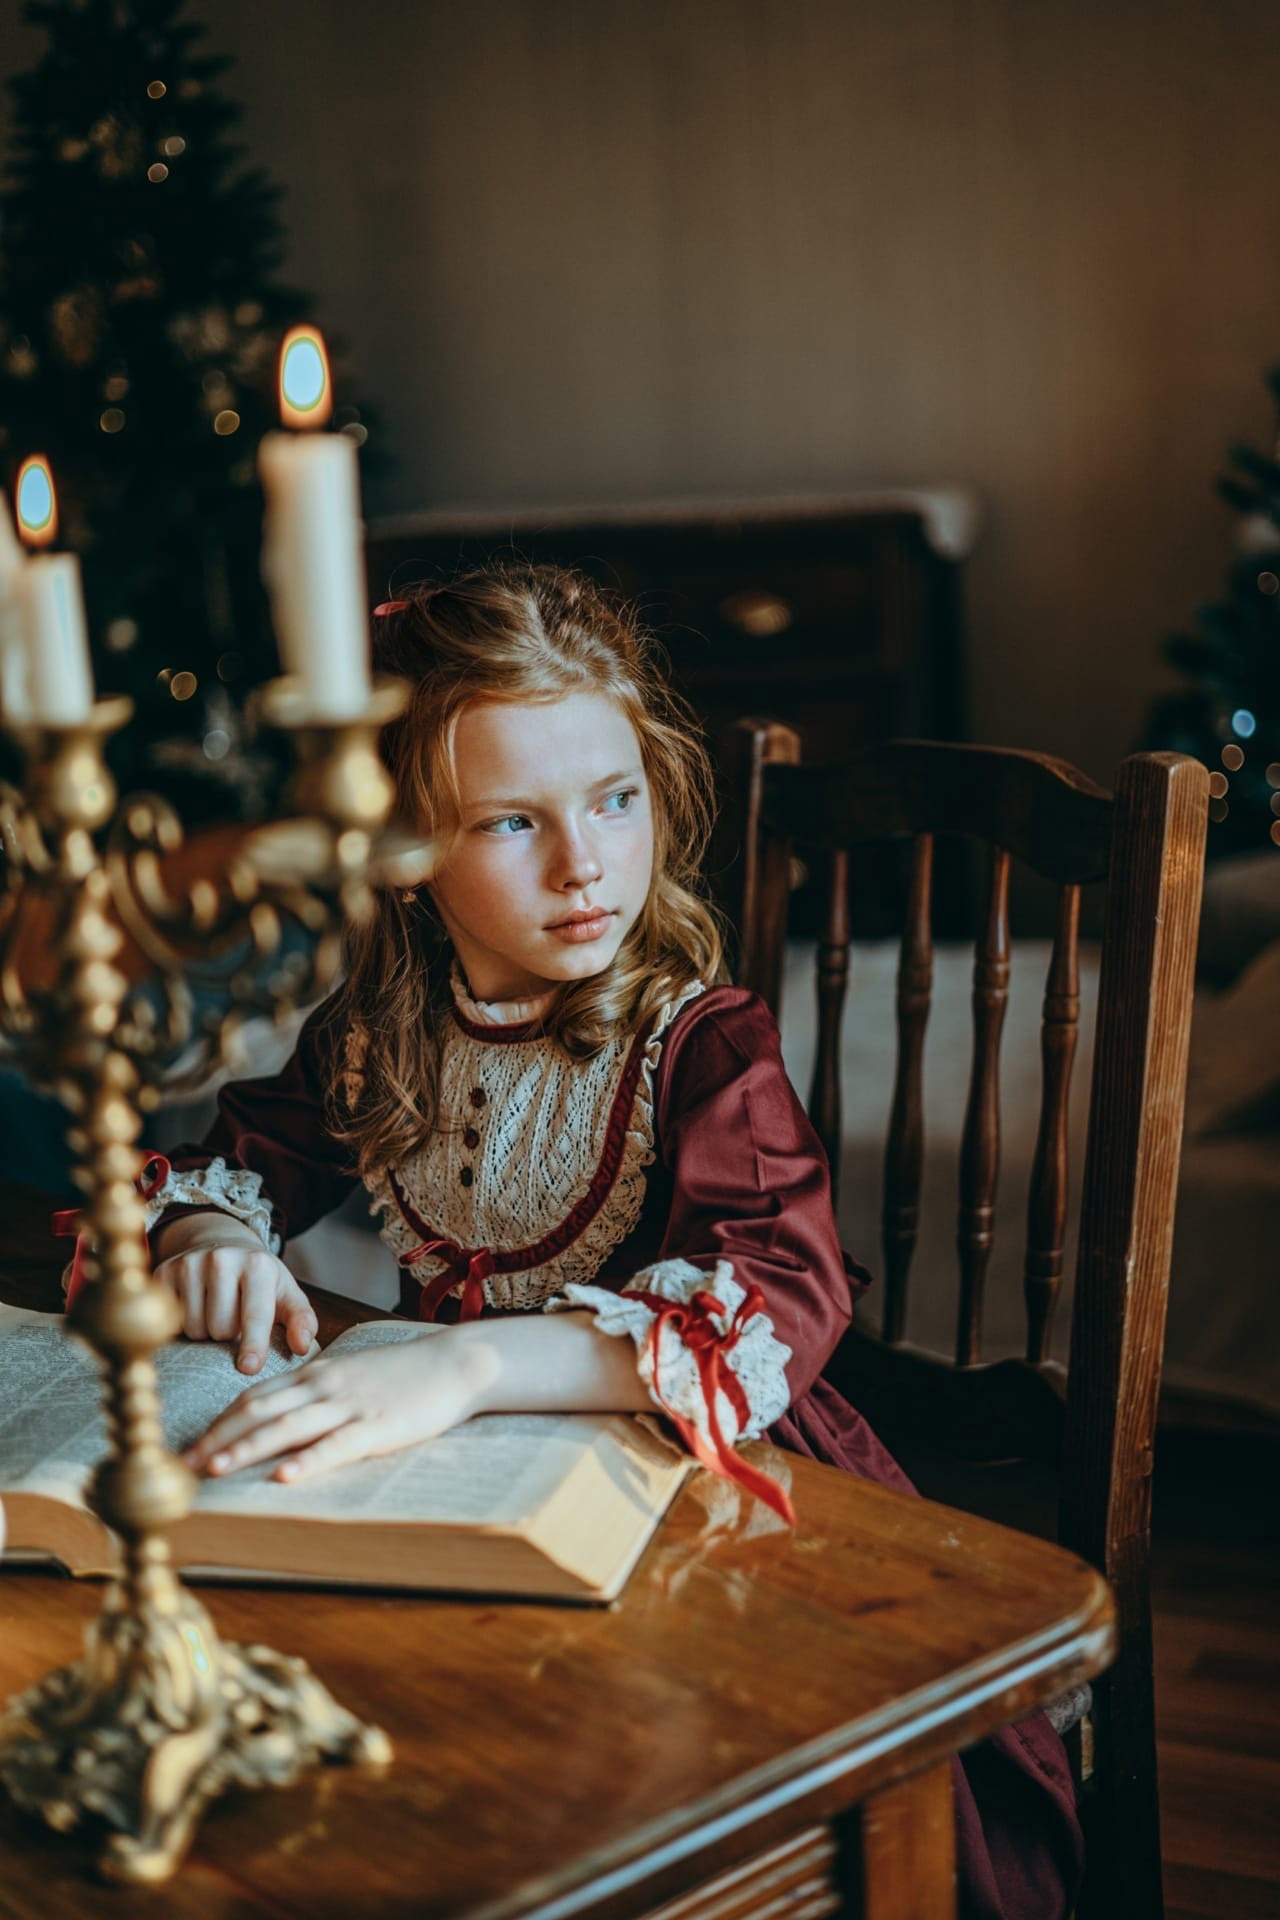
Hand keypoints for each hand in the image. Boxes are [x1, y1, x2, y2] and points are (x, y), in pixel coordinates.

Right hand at [152, 1232, 316, 1374]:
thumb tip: (303, 1347)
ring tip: (215, 1312)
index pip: (255, 1314)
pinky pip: (171, 1322)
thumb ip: (301, 1320)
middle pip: (220, 1328)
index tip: (250, 1367)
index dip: (254, 1343)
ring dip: (205, 1332)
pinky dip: (183, 1324)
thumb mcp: (286, 1295)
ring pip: (194, 1328)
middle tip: (234, 1318)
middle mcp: (221, 1259)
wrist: (222, 1247)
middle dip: (229, 1335)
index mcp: (258, 1265)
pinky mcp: (164, 1272)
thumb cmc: (260, 1282)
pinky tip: (194, 1308)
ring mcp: (189, 1263)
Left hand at [183, 1331, 493, 1483]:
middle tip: (185, 1466)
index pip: (254, 1397)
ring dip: (248, 1449)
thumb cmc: (403, 1372)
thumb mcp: (351, 1372)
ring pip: (288, 1428)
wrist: (454, 1362)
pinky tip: (285, 1477)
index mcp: (315, 1374)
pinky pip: (336, 1446)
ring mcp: (349, 1406)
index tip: (190, 1448)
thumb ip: (316, 1389)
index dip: (218, 1423)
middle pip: (259, 1411)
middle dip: (218, 1439)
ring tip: (217, 1470)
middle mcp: (323, 1386)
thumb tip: (282, 1409)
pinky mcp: (377, 1426)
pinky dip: (307, 1462)